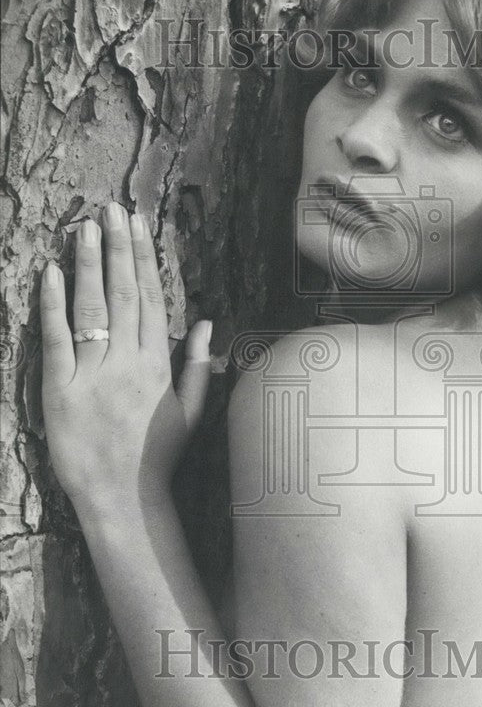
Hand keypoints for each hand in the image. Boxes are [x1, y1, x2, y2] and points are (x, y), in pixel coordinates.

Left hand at [40, 202, 211, 515]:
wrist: (123, 496)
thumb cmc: (158, 456)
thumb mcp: (190, 411)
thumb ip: (197, 366)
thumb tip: (204, 323)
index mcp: (157, 364)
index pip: (149, 298)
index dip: (142, 259)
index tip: (138, 226)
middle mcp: (127, 362)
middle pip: (122, 294)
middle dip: (117, 249)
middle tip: (112, 210)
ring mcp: (92, 374)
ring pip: (92, 309)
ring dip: (87, 265)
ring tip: (84, 227)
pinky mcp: (60, 390)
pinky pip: (57, 341)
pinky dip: (53, 306)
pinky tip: (51, 274)